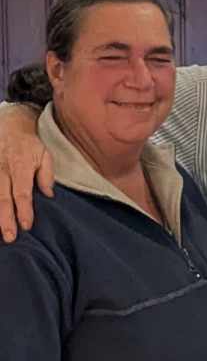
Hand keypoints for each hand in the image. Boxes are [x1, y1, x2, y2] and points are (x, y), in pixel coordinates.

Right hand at [0, 103, 52, 242]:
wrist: (9, 123)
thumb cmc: (30, 143)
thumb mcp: (45, 155)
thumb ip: (46, 175)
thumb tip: (48, 194)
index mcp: (21, 167)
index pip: (22, 193)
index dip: (24, 210)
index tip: (26, 226)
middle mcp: (2, 170)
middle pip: (2, 198)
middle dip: (6, 219)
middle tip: (10, 236)